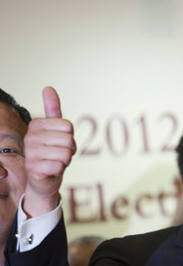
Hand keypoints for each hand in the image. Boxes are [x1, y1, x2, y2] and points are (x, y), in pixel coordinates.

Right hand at [23, 87, 76, 217]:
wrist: (44, 178)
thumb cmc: (52, 152)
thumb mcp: (55, 130)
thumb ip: (53, 110)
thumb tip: (48, 87)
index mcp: (36, 125)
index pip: (68, 126)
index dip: (70, 137)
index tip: (60, 143)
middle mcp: (30, 137)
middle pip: (68, 139)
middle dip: (70, 150)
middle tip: (60, 154)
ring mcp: (30, 153)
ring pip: (65, 153)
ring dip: (66, 160)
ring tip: (56, 162)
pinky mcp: (33, 169)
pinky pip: (60, 166)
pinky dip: (60, 170)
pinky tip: (51, 170)